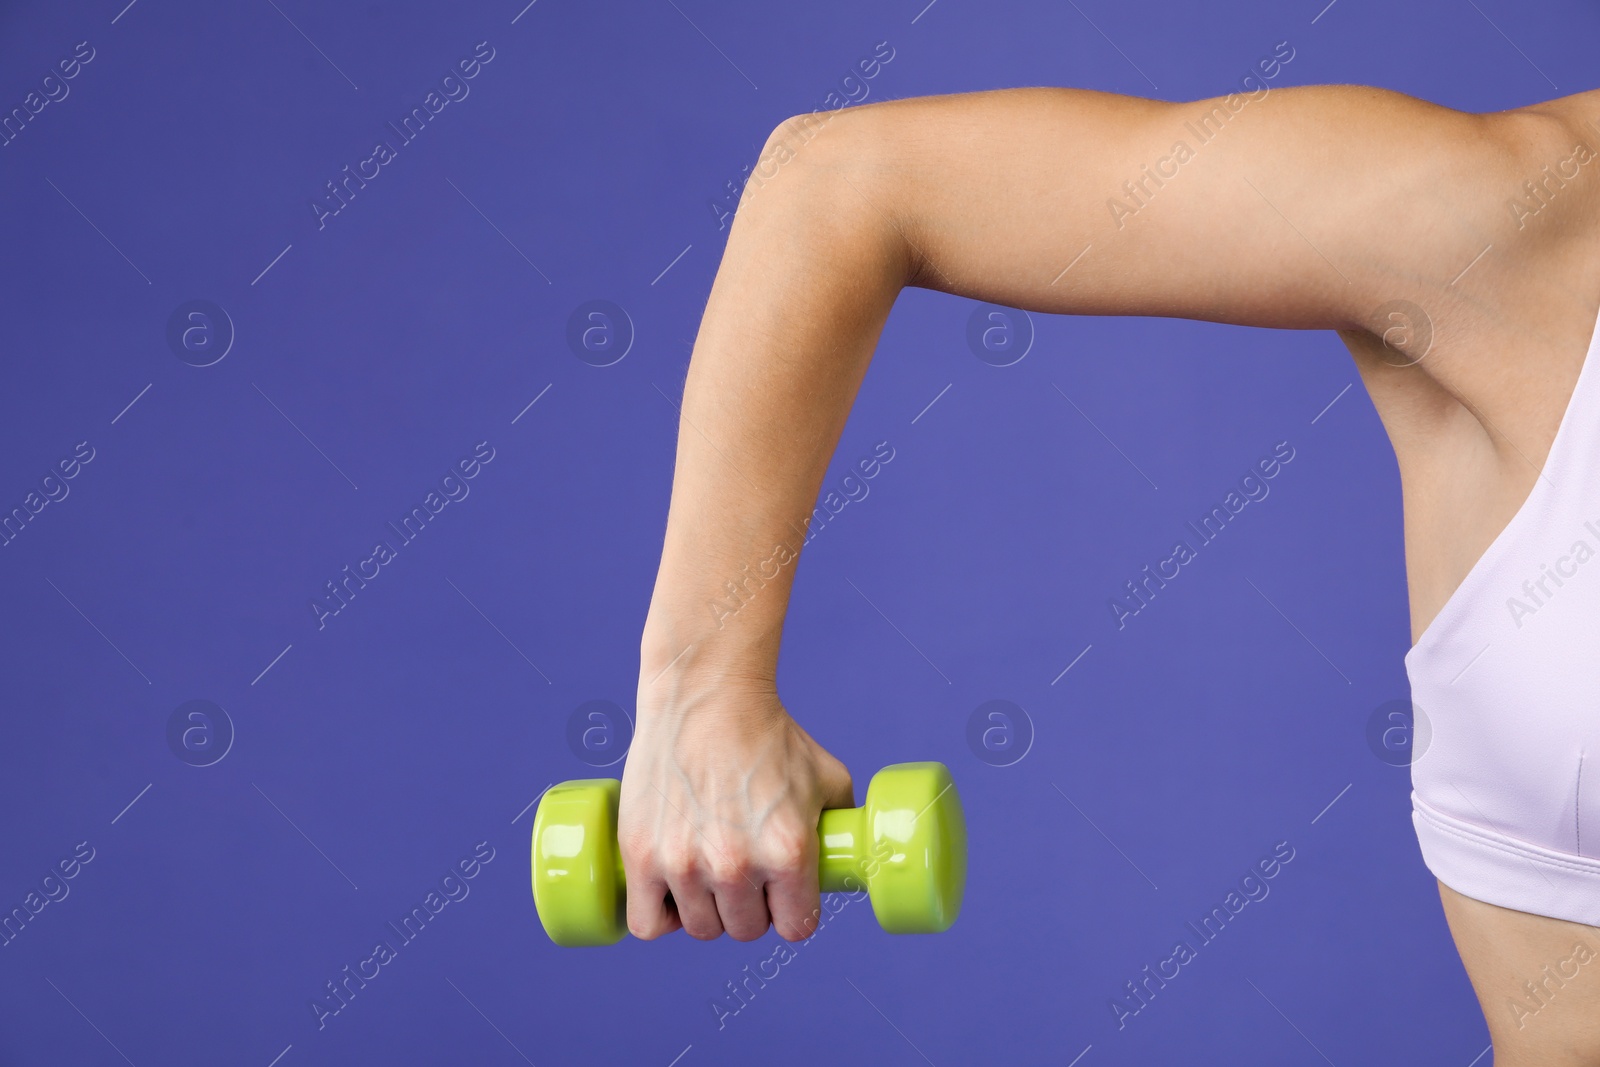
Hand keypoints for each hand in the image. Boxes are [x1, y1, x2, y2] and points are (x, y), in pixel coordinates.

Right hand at [618, 679, 853, 941]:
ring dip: (707, 908)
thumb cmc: (769, 734)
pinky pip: (647, 923)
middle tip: (745, 872)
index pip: (795, 927)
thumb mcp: (827, 777)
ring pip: (700, 927)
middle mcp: (737, 865)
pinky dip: (661, 916)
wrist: (707, 695)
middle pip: (746, 929)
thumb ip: (841, 823)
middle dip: (750, 907)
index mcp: (788, 851)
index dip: (792, 911)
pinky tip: (671, 892)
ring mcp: (685, 863)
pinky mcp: (641, 854)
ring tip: (708, 873)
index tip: (783, 895)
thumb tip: (851, 859)